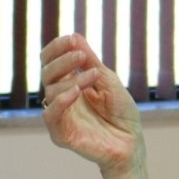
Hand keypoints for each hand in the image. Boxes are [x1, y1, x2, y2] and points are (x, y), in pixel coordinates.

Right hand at [39, 34, 144, 178]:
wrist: (131, 142)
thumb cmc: (121, 112)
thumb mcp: (107, 80)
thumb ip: (90, 61)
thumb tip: (75, 36)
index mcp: (68, 82)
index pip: (50, 61)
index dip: (57, 48)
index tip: (72, 39)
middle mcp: (60, 98)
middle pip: (47, 73)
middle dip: (63, 61)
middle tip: (81, 56)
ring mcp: (59, 116)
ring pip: (50, 91)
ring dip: (73, 79)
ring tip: (94, 76)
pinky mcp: (60, 134)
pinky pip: (51, 115)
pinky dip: (61, 101)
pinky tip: (76, 91)